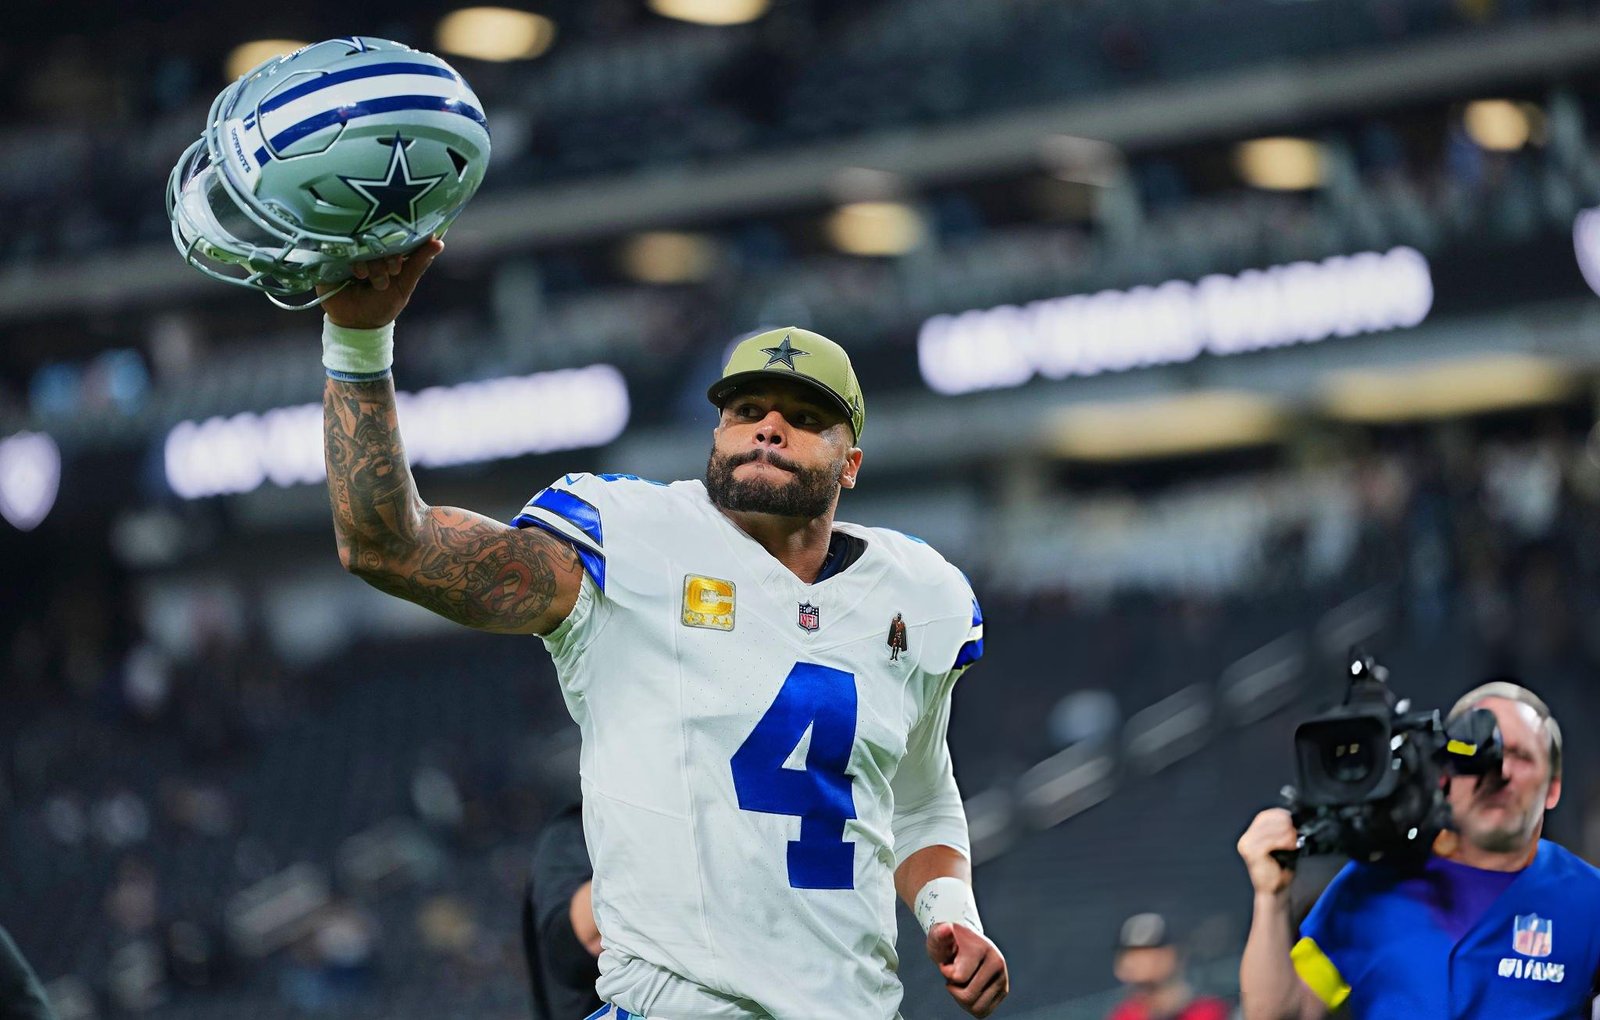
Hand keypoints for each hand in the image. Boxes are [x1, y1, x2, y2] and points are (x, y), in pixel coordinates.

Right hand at [319, 237, 443, 328]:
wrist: (356, 324)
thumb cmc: (382, 305)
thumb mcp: (403, 286)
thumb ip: (418, 264)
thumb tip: (439, 242)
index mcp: (385, 251)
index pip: (394, 235)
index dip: (399, 246)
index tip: (400, 264)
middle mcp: (367, 248)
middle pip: (376, 238)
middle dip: (385, 257)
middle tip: (389, 272)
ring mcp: (348, 252)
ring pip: (360, 244)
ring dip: (369, 262)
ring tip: (367, 278)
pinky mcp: (330, 259)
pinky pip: (339, 250)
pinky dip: (351, 260)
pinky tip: (357, 273)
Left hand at [927, 922, 1007, 1016]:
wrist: (962, 941)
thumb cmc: (947, 941)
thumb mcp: (938, 937)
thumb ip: (940, 935)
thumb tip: (947, 928)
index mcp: (983, 949)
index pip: (958, 978)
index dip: (946, 972)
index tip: (948, 960)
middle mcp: (997, 963)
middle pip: (968, 997)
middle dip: (954, 988)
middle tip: (954, 972)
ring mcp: (1003, 977)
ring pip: (976, 1008)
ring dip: (962, 998)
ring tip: (962, 980)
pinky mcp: (1004, 990)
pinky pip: (983, 1012)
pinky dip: (971, 1005)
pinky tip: (968, 988)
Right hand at [1237, 807, 1299, 895]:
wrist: (1274, 890)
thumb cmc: (1280, 868)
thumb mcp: (1280, 846)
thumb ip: (1281, 831)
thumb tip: (1293, 818)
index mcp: (1250, 835)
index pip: (1264, 816)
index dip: (1280, 815)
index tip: (1294, 820)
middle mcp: (1245, 839)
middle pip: (1266, 820)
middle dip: (1285, 824)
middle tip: (1297, 834)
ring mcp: (1246, 845)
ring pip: (1270, 829)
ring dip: (1286, 834)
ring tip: (1295, 842)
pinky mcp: (1252, 853)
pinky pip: (1271, 840)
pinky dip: (1284, 842)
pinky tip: (1291, 847)